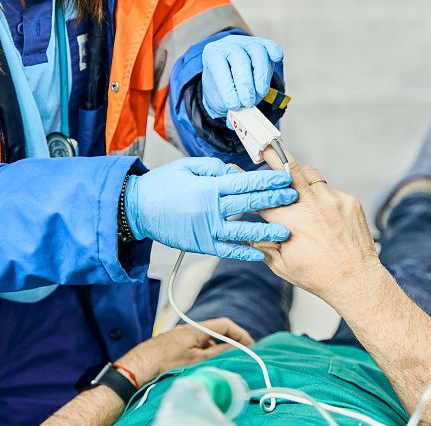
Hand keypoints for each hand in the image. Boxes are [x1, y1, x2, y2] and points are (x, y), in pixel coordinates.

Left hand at [115, 318, 252, 385]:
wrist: (138, 368)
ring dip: (217, 352)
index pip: (226, 326)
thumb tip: (238, 350)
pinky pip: (195, 349)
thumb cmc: (166, 363)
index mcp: (196, 329)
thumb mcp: (197, 360)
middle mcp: (189, 330)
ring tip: (223, 366)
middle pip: (217, 334)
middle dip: (230, 344)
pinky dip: (204, 356)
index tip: (251, 346)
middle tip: (241, 357)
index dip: (241, 334)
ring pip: (205, 343)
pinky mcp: (174, 347)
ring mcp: (181, 338)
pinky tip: (204, 369)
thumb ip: (219, 353)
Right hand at [126, 157, 297, 261]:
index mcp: (209, 188)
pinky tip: (261, 254)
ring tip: (285, 232)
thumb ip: (213, 168)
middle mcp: (210, 209)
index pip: (244, 183)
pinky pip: (227, 250)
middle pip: (248, 204)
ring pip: (242, 232)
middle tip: (294, 198)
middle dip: (274, 200)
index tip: (284, 178)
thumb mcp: (186, 167)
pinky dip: (244, 253)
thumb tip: (234, 171)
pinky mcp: (201, 244)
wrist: (137, 210)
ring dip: (265, 232)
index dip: (267, 180)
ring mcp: (207, 229)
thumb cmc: (161, 186)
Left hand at [202, 35, 283, 127]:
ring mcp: (246, 43)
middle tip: (248, 103)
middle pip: (239, 59)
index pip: (219, 67)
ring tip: (260, 94)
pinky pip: (269, 45)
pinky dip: (274, 52)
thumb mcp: (220, 98)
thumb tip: (236, 122)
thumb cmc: (224, 87)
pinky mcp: (262, 45)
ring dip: (261, 76)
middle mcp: (229, 45)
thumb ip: (228, 108)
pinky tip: (277, 59)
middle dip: (245, 84)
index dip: (228, 88)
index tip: (234, 106)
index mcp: (212, 55)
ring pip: (257, 52)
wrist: (228, 74)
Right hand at [255, 150, 381, 306]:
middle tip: (264, 145)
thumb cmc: (319, 276)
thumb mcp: (281, 265)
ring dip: (301, 178)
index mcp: (288, 220)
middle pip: (286, 168)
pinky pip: (330, 191)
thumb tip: (249, 234)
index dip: (245, 183)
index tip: (235, 170)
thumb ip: (262, 245)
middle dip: (272, 154)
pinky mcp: (348, 201)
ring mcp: (331, 200)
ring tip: (299, 190)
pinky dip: (324, 199)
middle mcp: (309, 205)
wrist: (356, 280)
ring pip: (310, 174)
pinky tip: (326, 218)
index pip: (260, 195)